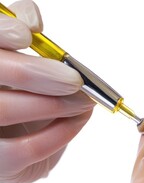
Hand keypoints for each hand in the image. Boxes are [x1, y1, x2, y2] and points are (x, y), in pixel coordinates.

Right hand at [0, 0, 94, 182]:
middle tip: (74, 79)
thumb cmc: (19, 96)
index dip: (0, 31)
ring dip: (55, 103)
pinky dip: (60, 132)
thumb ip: (20, 34)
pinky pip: (26, 148)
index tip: (27, 36)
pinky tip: (78, 121)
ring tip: (84, 101)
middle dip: (38, 73)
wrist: (16, 142)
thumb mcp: (19, 62)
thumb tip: (32, 20)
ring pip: (4, 109)